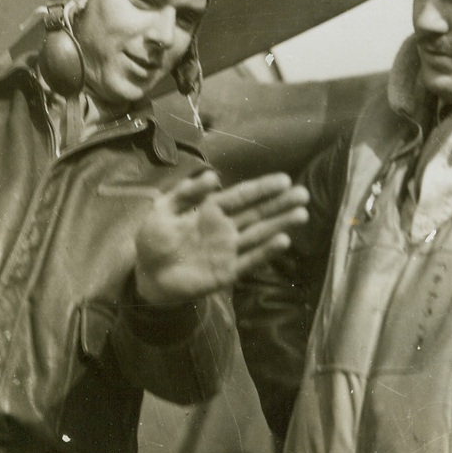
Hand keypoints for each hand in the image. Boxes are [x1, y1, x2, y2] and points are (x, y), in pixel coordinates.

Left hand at [134, 171, 308, 303]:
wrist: (148, 276)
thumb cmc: (154, 240)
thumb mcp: (163, 210)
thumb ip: (186, 193)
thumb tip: (212, 176)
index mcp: (211, 211)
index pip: (242, 196)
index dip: (262, 188)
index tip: (284, 180)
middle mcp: (225, 229)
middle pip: (257, 213)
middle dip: (280, 204)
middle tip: (303, 194)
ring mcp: (228, 251)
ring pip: (259, 234)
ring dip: (280, 224)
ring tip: (301, 214)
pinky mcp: (227, 272)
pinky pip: (250, 260)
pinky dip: (266, 252)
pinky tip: (283, 241)